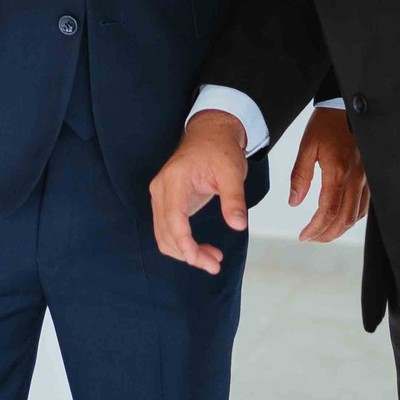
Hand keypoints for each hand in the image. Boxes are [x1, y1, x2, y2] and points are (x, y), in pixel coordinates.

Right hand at [150, 110, 250, 274]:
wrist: (210, 133)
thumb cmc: (220, 149)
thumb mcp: (232, 171)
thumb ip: (234, 198)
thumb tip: (238, 226)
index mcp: (175, 179)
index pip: (173, 219)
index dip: (185, 244)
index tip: (202, 261)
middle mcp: (160, 188)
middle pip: (165, 232)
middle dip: (188, 254)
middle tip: (215, 266)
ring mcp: (161, 196)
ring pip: (164, 235)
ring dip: (185, 253)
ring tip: (213, 261)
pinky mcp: (167, 202)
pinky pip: (168, 230)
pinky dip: (183, 244)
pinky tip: (203, 250)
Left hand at [290, 107, 368, 242]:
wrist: (347, 106)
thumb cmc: (326, 123)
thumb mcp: (307, 146)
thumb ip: (300, 176)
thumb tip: (294, 202)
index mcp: (338, 172)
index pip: (328, 211)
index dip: (315, 228)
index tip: (303, 236)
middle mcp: (356, 178)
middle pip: (344, 219)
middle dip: (326, 234)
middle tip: (311, 238)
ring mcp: (366, 178)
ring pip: (356, 215)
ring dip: (340, 229)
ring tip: (323, 233)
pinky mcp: (370, 176)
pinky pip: (364, 204)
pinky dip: (352, 217)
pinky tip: (341, 219)